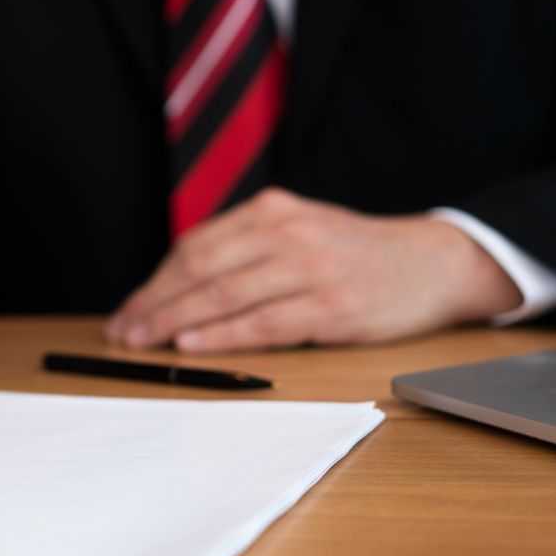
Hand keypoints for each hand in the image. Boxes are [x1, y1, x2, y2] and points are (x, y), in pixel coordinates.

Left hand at [106, 189, 522, 352]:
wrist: (431, 263)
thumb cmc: (353, 253)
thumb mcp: (298, 229)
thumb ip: (246, 249)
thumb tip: (177, 289)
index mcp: (272, 211)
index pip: (196, 246)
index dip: (155, 281)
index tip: (128, 309)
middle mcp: (287, 233)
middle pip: (201, 269)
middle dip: (154, 303)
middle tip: (123, 331)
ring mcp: (310, 268)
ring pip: (224, 295)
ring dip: (175, 322)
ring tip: (144, 342)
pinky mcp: (331, 306)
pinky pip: (262, 323)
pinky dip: (221, 335)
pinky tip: (191, 344)